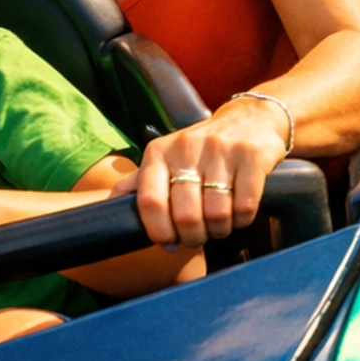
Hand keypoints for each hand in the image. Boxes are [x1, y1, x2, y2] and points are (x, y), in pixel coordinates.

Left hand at [128, 97, 289, 249]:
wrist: (249, 119)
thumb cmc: (202, 150)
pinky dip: (243, 219)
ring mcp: (221, 151)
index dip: (159, 231)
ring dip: (220, 230)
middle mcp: (187, 148)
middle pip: (186, 215)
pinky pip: (245, 206)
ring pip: (217, 214)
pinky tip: (239, 214)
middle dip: (194, 236)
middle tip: (199, 235)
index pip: (150, 201)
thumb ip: (140, 183)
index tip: (169, 241)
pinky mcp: (251, 156)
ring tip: (220, 225)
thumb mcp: (166, 158)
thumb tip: (109, 207)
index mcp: (159, 152)